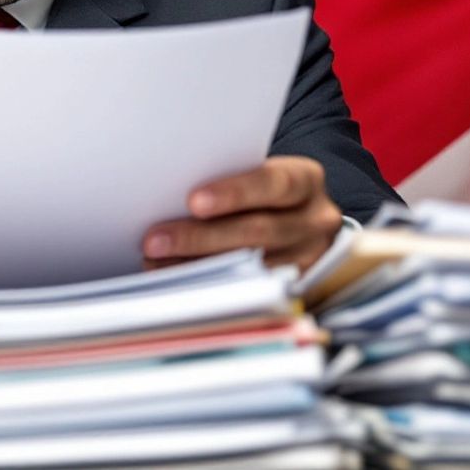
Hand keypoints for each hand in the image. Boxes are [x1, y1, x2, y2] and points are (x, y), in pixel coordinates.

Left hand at [142, 156, 340, 273]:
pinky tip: (177, 283)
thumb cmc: (261, 192)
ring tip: (155, 263)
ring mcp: (310, 260)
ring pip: (252, 268)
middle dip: (200, 236)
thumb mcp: (255, 176)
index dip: (234, 193)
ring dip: (197, 266)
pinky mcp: (299, 291)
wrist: (302, 223)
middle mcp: (315, 220)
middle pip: (259, 231)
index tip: (192, 201)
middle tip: (154, 240)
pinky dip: (210, 287)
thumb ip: (226, 179)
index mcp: (305, 180)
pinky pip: (250, 293)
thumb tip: (165, 193)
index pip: (274, 183)